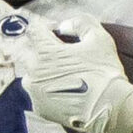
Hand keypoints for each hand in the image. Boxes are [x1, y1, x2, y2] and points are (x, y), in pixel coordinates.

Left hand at [16, 13, 132, 132]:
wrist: (108, 108)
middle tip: (55, 52)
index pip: (34, 30)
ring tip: (60, 74)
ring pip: (30, 75)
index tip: (57, 31)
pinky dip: (46, 90)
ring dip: (40, 71)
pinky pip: (37, 94)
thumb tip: (65, 26)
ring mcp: (35, 92)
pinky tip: (63, 90)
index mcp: (45, 51)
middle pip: (24, 52)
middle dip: (37, 48)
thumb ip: (80, 23)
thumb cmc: (104, 72)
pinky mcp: (40, 108)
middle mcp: (34, 71)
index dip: (46, 27)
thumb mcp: (98, 37)